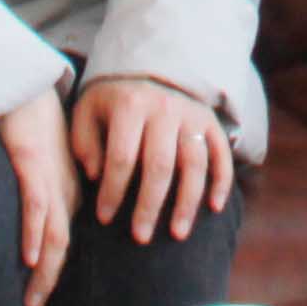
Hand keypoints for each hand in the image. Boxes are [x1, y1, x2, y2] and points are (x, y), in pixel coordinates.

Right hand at [0, 89, 75, 305]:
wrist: (25, 85)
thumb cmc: (27, 126)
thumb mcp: (35, 168)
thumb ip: (32, 200)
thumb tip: (21, 238)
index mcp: (67, 196)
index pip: (60, 249)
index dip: (46, 282)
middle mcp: (65, 194)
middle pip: (61, 252)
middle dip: (42, 291)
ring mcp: (51, 182)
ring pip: (53, 238)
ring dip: (42, 276)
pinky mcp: (33, 166)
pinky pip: (37, 206)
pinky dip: (33, 233)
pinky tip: (29, 259)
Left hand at [71, 76, 235, 241]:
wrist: (148, 69)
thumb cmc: (112, 101)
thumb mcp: (88, 111)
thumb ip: (84, 142)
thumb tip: (95, 175)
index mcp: (130, 106)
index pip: (122, 157)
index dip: (113, 191)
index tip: (104, 218)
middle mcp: (164, 109)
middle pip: (160, 165)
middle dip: (150, 206)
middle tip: (140, 237)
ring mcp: (191, 115)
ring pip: (194, 164)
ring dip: (187, 202)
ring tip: (178, 233)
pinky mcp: (211, 121)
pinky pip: (222, 154)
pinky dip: (222, 182)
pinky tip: (214, 208)